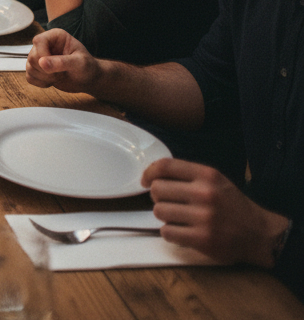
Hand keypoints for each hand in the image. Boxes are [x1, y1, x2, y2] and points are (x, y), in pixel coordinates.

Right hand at [25, 28, 100, 91]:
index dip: (42, 54)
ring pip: (29, 67)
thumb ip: (62, 62)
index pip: (38, 41)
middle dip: (45, 70)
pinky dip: (40, 83)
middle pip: (32, 56)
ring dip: (43, 77)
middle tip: (60, 73)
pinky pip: (29, 77)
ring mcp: (40, 57)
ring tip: (58, 77)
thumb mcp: (80, 63)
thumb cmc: (87, 67)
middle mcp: (45, 45)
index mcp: (55, 37)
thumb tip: (42, 63)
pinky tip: (52, 81)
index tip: (52, 66)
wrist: (88, 79)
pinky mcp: (37, 69)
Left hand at [142, 158, 285, 267]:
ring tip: (179, 218)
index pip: (165, 166)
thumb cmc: (233, 206)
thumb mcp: (216, 181)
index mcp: (207, 175)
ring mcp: (203, 217)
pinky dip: (171, 233)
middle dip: (158, 197)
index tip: (145, 181)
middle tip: (169, 203)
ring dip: (165, 216)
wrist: (260, 234)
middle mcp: (204, 193)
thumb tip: (153, 175)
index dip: (149, 172)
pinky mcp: (202, 239)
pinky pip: (167, 232)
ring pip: (159, 211)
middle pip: (157, 189)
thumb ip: (188, 175)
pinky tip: (183, 232)